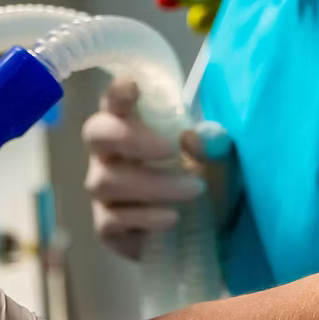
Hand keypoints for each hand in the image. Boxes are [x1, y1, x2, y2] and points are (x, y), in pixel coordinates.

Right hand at [83, 78, 235, 259]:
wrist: (209, 233)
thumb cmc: (207, 181)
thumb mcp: (222, 161)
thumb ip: (214, 146)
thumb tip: (194, 139)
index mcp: (132, 125)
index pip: (114, 100)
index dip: (117, 92)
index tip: (132, 86)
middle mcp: (109, 154)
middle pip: (95, 134)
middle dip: (128, 138)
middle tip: (169, 150)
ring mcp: (103, 191)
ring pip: (106, 182)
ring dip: (152, 185)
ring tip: (193, 190)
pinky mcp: (106, 227)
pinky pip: (112, 219)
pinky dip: (144, 218)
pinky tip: (170, 218)